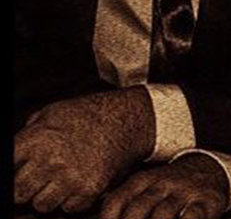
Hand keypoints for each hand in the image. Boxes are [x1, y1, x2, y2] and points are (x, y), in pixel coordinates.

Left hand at [13, 88, 154, 213]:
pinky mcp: (91, 189)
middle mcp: (51, 160)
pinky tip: (77, 185)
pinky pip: (70, 209)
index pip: (6, 170)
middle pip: (19, 193)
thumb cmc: (88, 114)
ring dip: (47, 198)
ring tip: (58, 183)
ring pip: (42, 206)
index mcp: (36, 139)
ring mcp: (71, 177)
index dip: (11, 174)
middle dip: (25, 189)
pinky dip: (72, 201)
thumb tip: (12, 158)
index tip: (18, 175)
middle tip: (36, 182)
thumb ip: (28, 135)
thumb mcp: (51, 113)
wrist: (127, 119)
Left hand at [99, 153, 229, 218]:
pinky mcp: (206, 201)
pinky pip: (192, 217)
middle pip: (137, 210)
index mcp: (142, 180)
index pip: (116, 201)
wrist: (210, 170)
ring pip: (163, 214)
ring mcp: (184, 192)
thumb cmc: (168, 188)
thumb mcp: (145, 187)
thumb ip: (123, 203)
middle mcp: (162, 183)